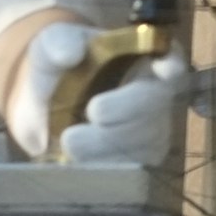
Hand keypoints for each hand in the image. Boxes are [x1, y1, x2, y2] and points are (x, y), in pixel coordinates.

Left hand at [9, 21, 195, 164]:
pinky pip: (130, 171)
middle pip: (156, 104)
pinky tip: (76, 159)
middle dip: (127, 109)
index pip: (172, 59)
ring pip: (144, 143)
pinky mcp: (137, 163)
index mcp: (143, 57)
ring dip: (108, 144)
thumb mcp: (53, 45)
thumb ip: (60, 43)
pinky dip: (103, 166)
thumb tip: (69, 53)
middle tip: (92, 112)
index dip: (172, 65)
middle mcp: (155, 95)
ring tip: (69, 139)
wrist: (42, 110)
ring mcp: (150, 132)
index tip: (164, 69)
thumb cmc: (59, 68)